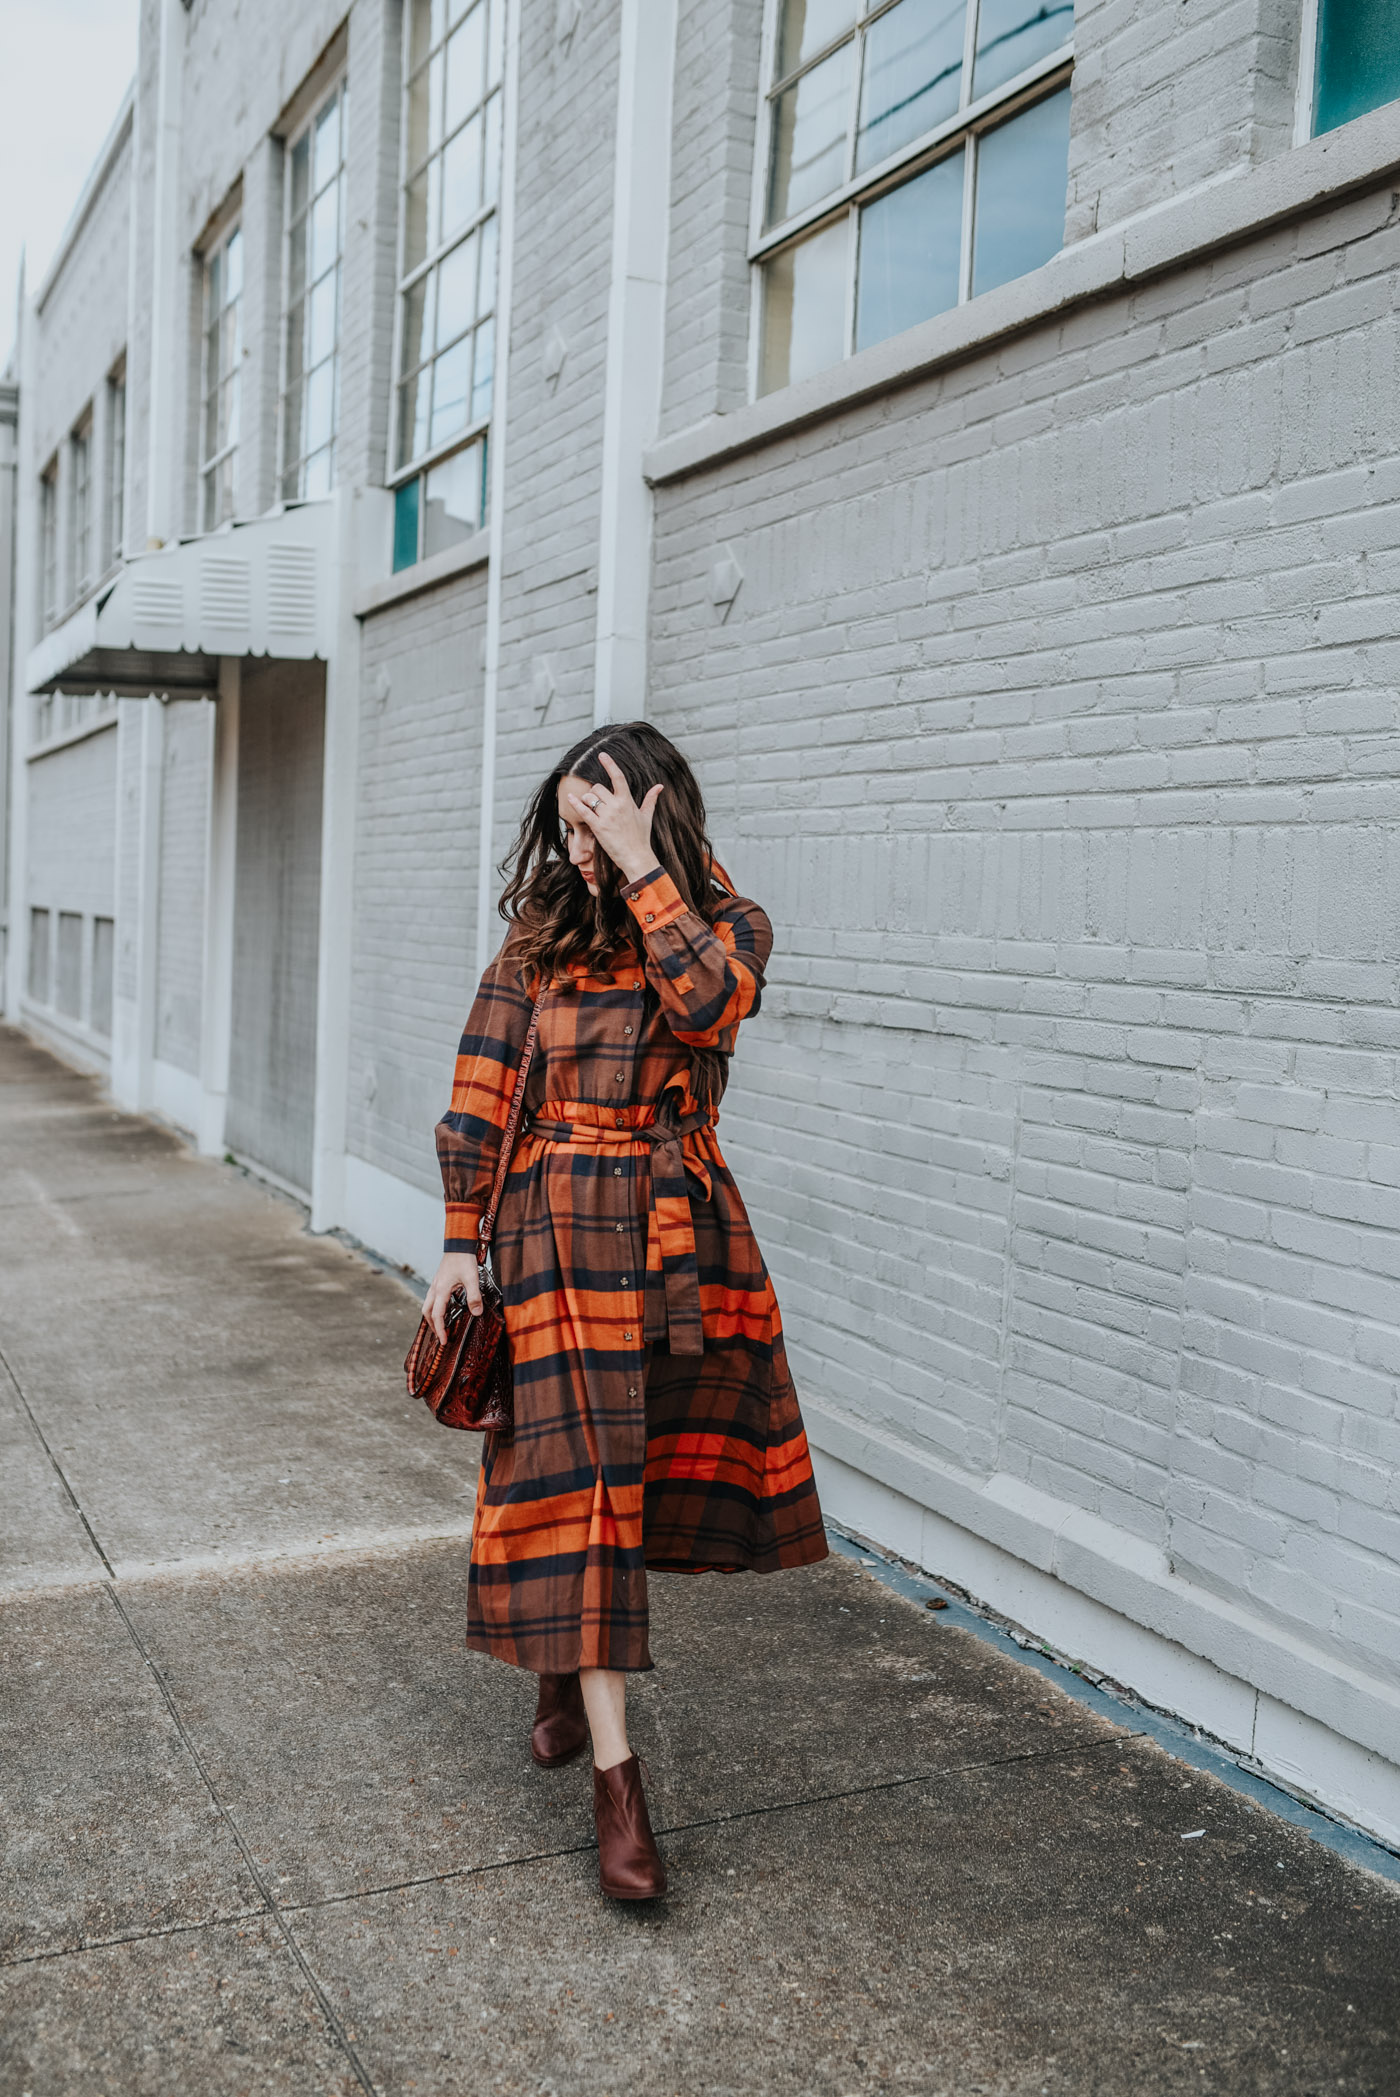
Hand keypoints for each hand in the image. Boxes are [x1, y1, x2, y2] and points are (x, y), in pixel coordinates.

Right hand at [423, 1251, 481, 1341]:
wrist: (459, 1243)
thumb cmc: (464, 1259)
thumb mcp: (472, 1279)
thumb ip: (474, 1297)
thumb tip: (476, 1313)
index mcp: (441, 1290)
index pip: (437, 1315)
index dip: (440, 1329)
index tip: (444, 1341)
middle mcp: (435, 1288)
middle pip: (427, 1312)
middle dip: (432, 1325)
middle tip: (441, 1336)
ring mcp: (436, 1284)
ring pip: (428, 1305)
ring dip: (433, 1317)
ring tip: (442, 1325)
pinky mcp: (439, 1281)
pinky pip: (433, 1298)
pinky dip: (436, 1308)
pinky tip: (446, 1309)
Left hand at [567, 752, 662, 885]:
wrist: (637, 857)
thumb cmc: (641, 837)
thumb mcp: (646, 816)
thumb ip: (651, 799)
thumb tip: (660, 786)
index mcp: (627, 801)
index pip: (618, 777)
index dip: (609, 764)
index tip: (601, 755)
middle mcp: (616, 806)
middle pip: (598, 788)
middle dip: (595, 793)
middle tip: (598, 803)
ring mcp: (606, 816)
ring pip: (589, 797)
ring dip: (587, 800)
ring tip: (591, 808)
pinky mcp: (598, 827)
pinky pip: (583, 811)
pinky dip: (575, 803)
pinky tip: (569, 797)